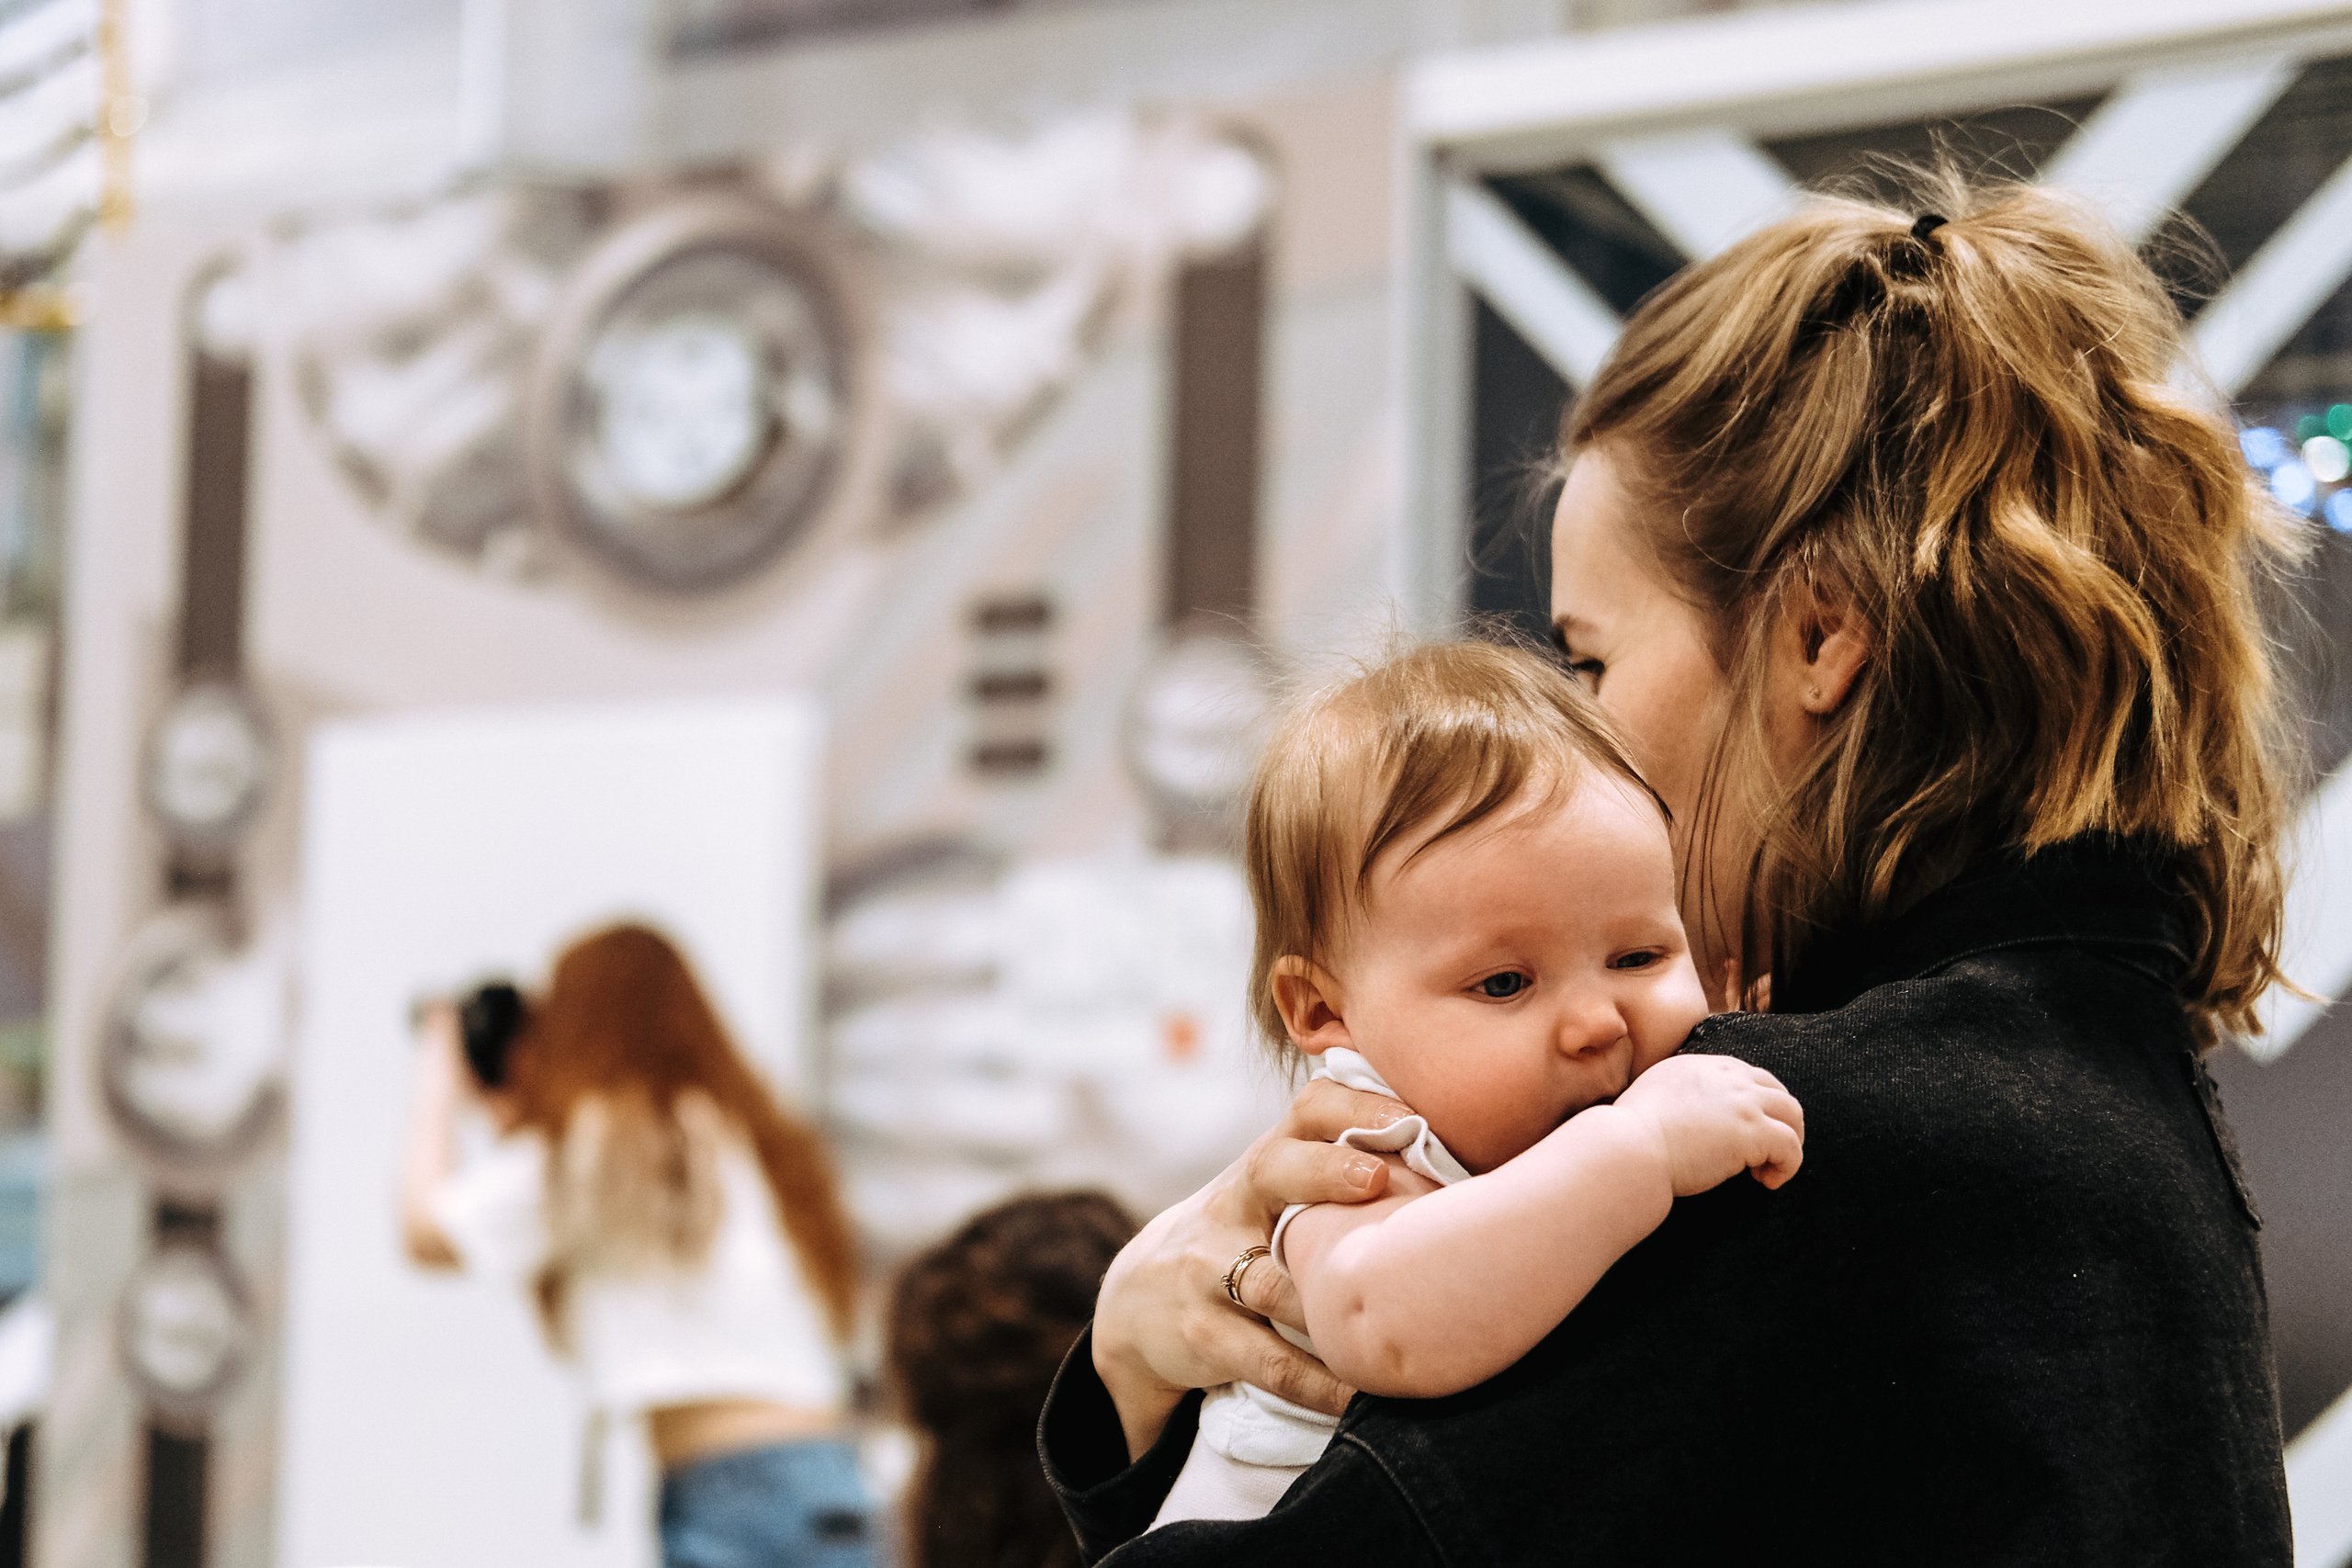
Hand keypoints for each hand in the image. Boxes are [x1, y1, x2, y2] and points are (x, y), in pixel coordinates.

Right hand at [1091, 1076, 1407, 1459]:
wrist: (1136, 1302)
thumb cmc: (1236, 1237)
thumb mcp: (1266, 1193)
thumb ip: (1332, 1169)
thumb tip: (1441, 1154)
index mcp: (1262, 1165)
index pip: (1305, 1113)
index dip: (1354, 1106)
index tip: (1408, 1116)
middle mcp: (1231, 1206)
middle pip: (1271, 1172)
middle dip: (1324, 1172)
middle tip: (1376, 1179)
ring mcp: (1209, 1271)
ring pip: (1273, 1284)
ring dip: (1331, 1303)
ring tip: (1394, 1314)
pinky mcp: (1204, 1335)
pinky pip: (1272, 1362)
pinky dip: (1322, 1383)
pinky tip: (1365, 1395)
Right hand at [1608, 1054, 1803, 1196]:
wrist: (1629, 1147)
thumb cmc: (1630, 1134)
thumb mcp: (1653, 1095)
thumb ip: (1677, 1094)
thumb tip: (1688, 1116)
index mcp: (1701, 1066)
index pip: (1747, 1076)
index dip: (1753, 1105)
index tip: (1743, 1132)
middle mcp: (1728, 1077)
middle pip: (1777, 1090)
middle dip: (1779, 1120)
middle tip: (1766, 1151)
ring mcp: (1743, 1103)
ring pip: (1793, 1114)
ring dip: (1789, 1141)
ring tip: (1769, 1168)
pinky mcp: (1754, 1132)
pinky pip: (1791, 1147)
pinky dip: (1788, 1166)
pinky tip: (1767, 1181)